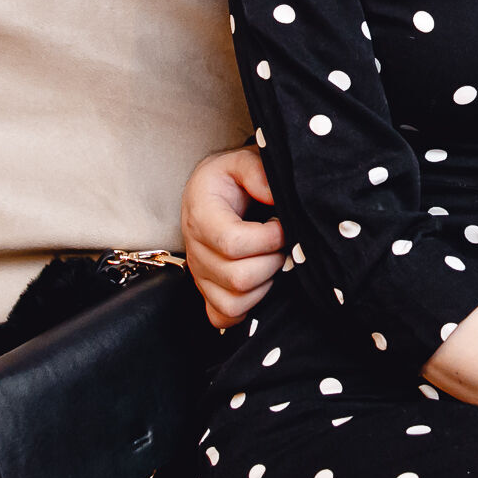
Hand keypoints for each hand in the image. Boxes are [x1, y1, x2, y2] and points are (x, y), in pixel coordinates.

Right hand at [179, 145, 285, 327]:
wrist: (212, 190)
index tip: (280, 223)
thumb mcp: (242, 161)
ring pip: (233, 303)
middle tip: (282, 244)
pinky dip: (247, 308)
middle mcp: (195, 248)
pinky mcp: (205, 291)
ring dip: (264, 285)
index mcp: (201, 215)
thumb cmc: (230, 178)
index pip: (232, 243)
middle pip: (237, 278)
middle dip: (272, 262)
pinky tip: (260, 283)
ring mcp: (198, 274)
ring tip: (271, 260)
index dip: (267, 238)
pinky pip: (223, 316)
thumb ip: (258, 172)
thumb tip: (275, 196)